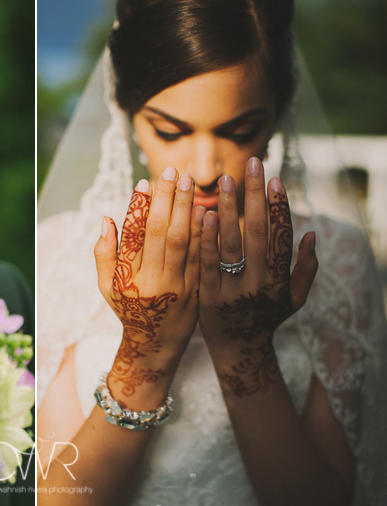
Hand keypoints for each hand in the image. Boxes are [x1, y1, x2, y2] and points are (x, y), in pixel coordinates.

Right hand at [94, 168, 203, 403]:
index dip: (139, 207)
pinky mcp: (198, 290)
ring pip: (185, 241)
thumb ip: (104, 253)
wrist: (156, 345)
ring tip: (189, 182)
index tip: (144, 183)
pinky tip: (206, 209)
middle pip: (162, 232)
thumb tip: (107, 218)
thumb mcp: (106, 286)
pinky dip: (205, 232)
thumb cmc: (128, 310)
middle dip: (167, 199)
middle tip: (172, 172)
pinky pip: (203, 256)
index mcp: (129, 277)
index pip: (134, 235)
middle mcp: (154, 281)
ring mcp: (179, 286)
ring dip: (188, 208)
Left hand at [199, 157, 317, 396]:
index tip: (275, 179)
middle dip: (254, 197)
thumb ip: (305, 268)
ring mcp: (230, 291)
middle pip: (257, 234)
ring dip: (227, 209)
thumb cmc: (267, 316)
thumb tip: (310, 233)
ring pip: (229, 244)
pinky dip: (205, 237)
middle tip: (251, 165)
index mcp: (280, 282)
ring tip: (224, 180)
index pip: (281, 237)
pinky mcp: (205, 295)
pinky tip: (203, 213)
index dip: (279, 207)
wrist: (236, 347)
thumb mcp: (294, 298)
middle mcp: (258, 285)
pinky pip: (205, 262)